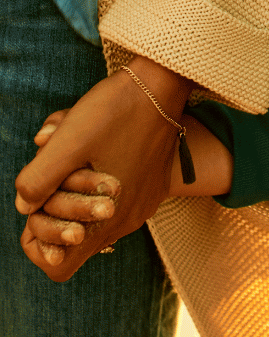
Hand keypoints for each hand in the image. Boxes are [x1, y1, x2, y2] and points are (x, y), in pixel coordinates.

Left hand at [15, 56, 192, 280]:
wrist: (164, 82)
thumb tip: (24, 205)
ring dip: (74, 184)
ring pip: (93, 211)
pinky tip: (96, 143)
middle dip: (55, 204)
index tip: (39, 205)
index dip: (39, 241)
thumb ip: (37, 181)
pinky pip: (113, 194)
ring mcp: (144, 201)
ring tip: (75, 146)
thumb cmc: (115, 110)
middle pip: (76, 236)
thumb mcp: (67, 142)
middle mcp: (130, 218)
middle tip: (58, 169)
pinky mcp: (151, 183)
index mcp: (109, 219)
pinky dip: (96, 175)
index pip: (59, 265)